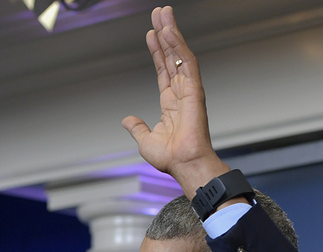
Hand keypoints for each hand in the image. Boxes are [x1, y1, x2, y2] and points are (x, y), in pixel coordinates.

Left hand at [122, 6, 229, 197]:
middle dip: (165, 34)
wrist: (185, 165)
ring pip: (180, 55)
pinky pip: (187, 64)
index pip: (163, 70)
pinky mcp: (195, 91)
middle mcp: (181, 93)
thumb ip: (137, 127)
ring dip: (172, 34)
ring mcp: (189, 90)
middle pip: (172, 57)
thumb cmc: (171, 158)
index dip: (157, 51)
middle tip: (159, 14)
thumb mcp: (145, 140)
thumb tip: (128, 120)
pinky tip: (170, 32)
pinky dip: (179, 47)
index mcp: (171, 103)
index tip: (151, 33)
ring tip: (164, 14)